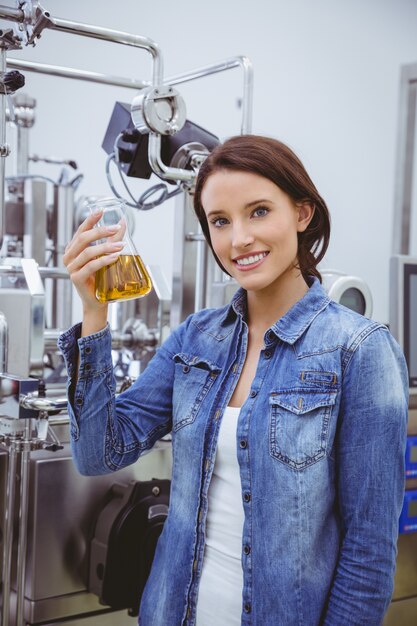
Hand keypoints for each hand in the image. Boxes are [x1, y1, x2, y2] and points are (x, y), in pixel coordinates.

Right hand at [63, 210, 124, 330]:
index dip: (90, 220)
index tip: (101, 211)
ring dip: (106, 247)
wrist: (97, 301)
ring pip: (88, 252)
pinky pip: (91, 266)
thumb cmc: (100, 278)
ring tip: (121, 245)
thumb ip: (113, 240)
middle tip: (116, 228)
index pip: (81, 230)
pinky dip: (104, 260)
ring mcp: (71, 268)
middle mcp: (70, 256)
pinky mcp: (76, 278)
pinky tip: (114, 256)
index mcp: (74, 248)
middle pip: (83, 238)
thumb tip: (122, 223)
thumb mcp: (106, 256)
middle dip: (101, 231)